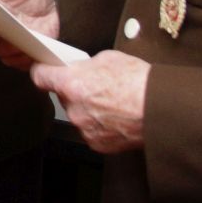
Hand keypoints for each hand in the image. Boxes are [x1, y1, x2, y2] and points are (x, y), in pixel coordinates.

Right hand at [0, 0, 60, 71]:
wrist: (46, 2)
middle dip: (2, 47)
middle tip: (16, 43)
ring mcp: (8, 42)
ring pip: (6, 57)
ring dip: (16, 55)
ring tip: (28, 47)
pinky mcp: (23, 53)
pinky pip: (21, 63)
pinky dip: (27, 61)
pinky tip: (36, 53)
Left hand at [29, 50, 149, 153]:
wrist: (161, 109)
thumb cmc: (139, 83)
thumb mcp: (108, 59)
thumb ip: (85, 65)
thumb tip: (79, 69)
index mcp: (71, 84)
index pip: (40, 78)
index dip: (43, 72)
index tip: (44, 72)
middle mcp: (73, 109)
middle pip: (63, 97)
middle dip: (74, 91)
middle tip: (96, 87)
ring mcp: (84, 129)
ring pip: (78, 115)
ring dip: (88, 110)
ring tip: (111, 103)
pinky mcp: (96, 144)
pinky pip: (91, 131)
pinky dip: (99, 125)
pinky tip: (116, 117)